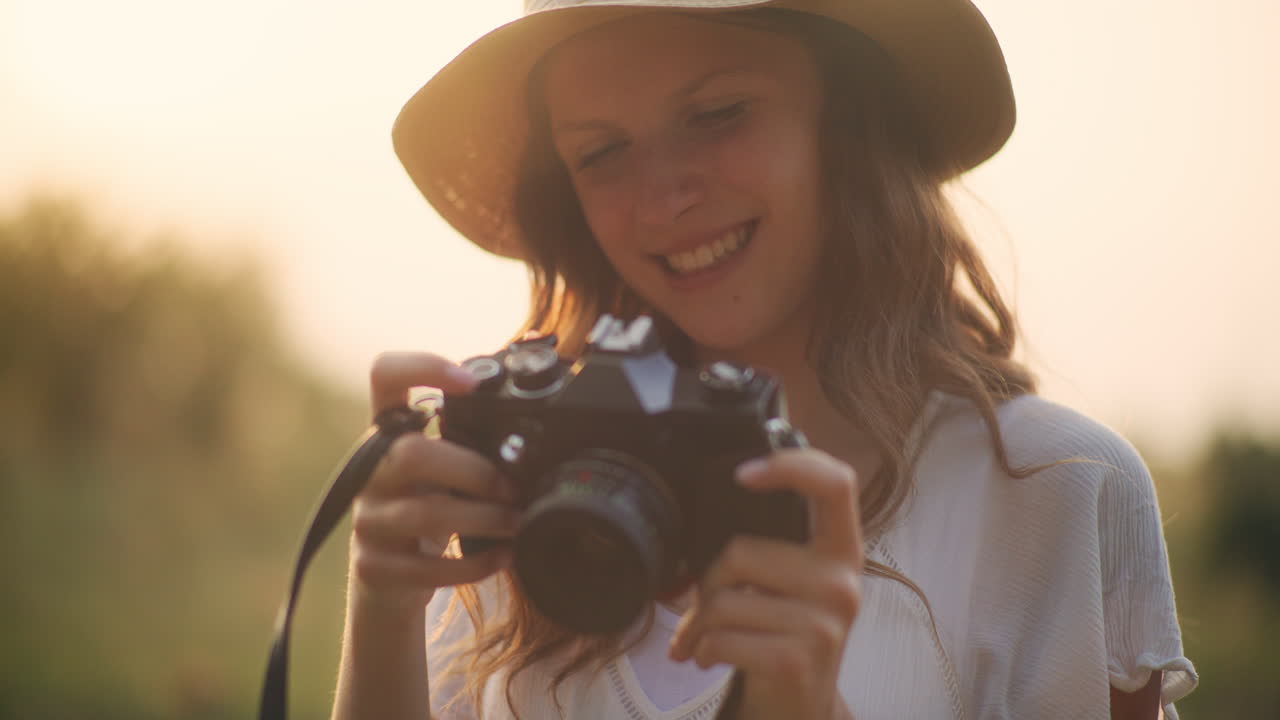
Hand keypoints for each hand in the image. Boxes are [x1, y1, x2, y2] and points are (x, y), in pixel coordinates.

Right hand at [348, 352, 519, 612]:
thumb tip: (538, 414)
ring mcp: (368, 519)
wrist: (390, 578)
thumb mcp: (442, 464)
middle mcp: (369, 469)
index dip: (423, 368)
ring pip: (424, 514)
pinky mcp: (374, 567)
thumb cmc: (429, 505)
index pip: (385, 375)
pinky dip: (473, 566)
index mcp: (387, 431)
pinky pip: (425, 568)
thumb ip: (470, 438)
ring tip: (516, 524)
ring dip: (484, 519)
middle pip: (413, 454)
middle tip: (512, 489)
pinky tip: (501, 558)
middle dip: (475, 472)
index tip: (471, 384)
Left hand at [668, 449, 862, 719]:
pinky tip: (713, 656)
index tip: (744, 473)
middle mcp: (841, 582)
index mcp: (841, 550)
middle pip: (740, 552)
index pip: (836, 484)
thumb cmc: (785, 632)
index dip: (792, 464)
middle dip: (710, 582)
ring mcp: (824, 623)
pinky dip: (703, 650)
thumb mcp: (791, 583)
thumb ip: (769, 546)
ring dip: (699, 624)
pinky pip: (721, 638)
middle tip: (710, 606)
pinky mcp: (797, 659)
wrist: (799, 704)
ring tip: (706, 637)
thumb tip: (704, 516)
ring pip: (723, 600)